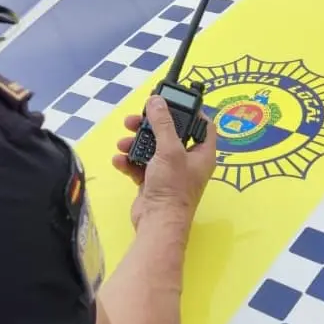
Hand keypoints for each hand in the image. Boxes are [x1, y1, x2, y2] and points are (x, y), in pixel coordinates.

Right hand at [112, 96, 217, 229]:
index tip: (173, 101)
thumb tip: (156, 101)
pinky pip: (140, 165)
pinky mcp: (153, 182)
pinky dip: (130, 161)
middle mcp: (188, 161)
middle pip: (170, 134)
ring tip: (123, 143)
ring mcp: (169, 172)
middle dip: (151, 126)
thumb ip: (162, 124)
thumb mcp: (169, 150)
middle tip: (135, 119)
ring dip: (136, 143)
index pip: (203, 125)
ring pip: (152, 148)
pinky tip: (120, 160)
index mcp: (202, 153)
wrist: (157, 222)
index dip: (191, 111)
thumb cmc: (172, 187)